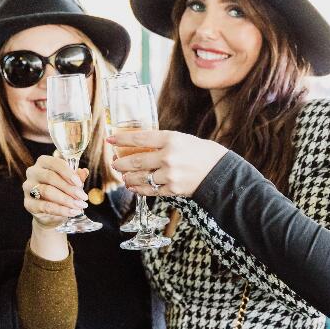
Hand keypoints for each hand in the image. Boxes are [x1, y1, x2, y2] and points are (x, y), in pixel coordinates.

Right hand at [22, 155, 88, 228]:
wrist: (51, 213)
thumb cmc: (61, 191)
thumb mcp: (71, 183)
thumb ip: (77, 177)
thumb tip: (84, 172)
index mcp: (43, 162)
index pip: (55, 163)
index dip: (68, 173)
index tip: (79, 183)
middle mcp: (33, 172)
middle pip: (51, 177)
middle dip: (69, 188)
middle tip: (83, 197)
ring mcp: (28, 188)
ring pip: (47, 191)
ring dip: (66, 199)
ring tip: (79, 205)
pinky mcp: (28, 203)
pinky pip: (45, 206)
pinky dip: (61, 210)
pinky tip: (73, 212)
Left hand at [108, 130, 226, 196]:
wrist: (219, 172)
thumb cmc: (200, 152)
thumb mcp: (182, 139)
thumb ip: (161, 143)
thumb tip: (138, 146)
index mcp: (171, 139)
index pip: (140, 138)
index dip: (122, 139)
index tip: (110, 140)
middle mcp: (168, 157)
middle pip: (136, 161)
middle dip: (121, 164)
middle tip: (114, 165)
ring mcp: (170, 175)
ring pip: (140, 178)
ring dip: (128, 179)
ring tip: (124, 178)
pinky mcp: (172, 189)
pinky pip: (150, 190)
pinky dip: (139, 189)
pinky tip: (134, 188)